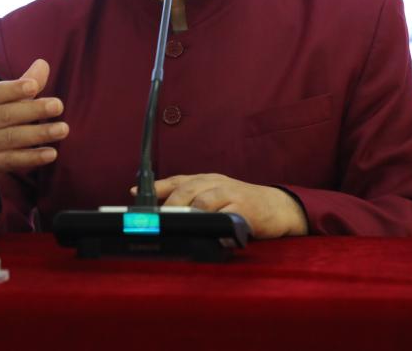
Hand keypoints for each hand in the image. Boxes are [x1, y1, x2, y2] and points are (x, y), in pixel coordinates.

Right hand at [0, 59, 68, 185]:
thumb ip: (21, 86)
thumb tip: (43, 64)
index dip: (13, 89)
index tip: (34, 86)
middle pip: (5, 115)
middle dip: (32, 110)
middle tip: (58, 105)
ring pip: (11, 138)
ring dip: (38, 133)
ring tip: (63, 129)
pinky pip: (11, 161)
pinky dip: (31, 157)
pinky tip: (51, 153)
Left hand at [143, 173, 307, 239]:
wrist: (277, 206)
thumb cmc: (241, 202)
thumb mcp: (215, 195)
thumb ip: (192, 199)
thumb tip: (160, 211)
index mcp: (206, 179)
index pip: (177, 180)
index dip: (156, 187)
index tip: (134, 193)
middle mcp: (216, 182)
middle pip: (186, 190)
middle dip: (168, 205)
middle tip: (156, 220)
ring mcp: (230, 194)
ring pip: (202, 201)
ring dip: (187, 214)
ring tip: (176, 226)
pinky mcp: (244, 208)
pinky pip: (224, 216)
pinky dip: (212, 225)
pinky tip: (204, 233)